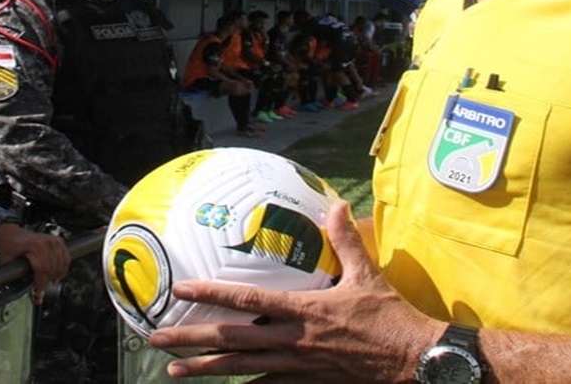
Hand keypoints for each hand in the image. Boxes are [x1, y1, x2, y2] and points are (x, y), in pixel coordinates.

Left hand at [0, 222, 70, 303]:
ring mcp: (53, 240)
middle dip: (47, 283)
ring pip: (61, 264)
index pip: (42, 269)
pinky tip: (57, 274)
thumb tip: (14, 291)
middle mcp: (45, 242)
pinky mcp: (58, 241)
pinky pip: (66, 257)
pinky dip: (63, 268)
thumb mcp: (5, 262)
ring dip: (56, 276)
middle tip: (40, 292)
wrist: (11, 234)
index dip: (41, 285)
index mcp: (33, 246)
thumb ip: (10, 276)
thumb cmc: (9, 246)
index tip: (38, 295)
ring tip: (47, 283)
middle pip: (52, 268)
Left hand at [148, 200, 435, 381]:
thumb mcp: (366, 275)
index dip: (212, 292)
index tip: (181, 289)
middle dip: (192, 338)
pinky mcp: (307, 381)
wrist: (412, 360)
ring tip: (173, 369)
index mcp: (303, 309)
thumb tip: (335, 205)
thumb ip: (345, 241)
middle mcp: (292, 340)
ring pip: (241, 368)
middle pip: (232, 341)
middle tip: (158, 337)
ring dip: (206, 368)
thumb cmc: (389, 317)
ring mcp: (297, 366)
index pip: (247, 300)